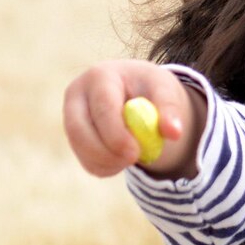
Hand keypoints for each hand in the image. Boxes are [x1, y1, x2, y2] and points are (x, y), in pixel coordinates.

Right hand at [62, 60, 204, 179]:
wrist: (138, 92)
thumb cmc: (151, 89)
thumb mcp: (165, 91)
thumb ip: (169, 109)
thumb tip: (174, 132)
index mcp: (100, 76)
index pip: (102, 108)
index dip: (116, 134)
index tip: (135, 153)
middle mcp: (77, 94)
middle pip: (79, 130)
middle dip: (106, 153)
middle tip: (133, 160)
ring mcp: (70, 116)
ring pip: (82, 149)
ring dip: (110, 162)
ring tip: (135, 155)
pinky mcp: (74, 137)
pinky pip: (87, 162)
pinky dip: (108, 168)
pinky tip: (123, 157)